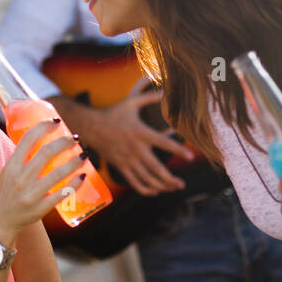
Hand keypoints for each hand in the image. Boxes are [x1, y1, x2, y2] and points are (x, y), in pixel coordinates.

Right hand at [0, 120, 87, 234]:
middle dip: (64, 142)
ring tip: (83, 155)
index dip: (43, 127)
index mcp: (11, 167)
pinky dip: (74, 184)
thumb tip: (37, 141)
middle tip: (74, 139)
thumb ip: (19, 160)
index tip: (55, 122)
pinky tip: (82, 176)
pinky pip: (62, 194)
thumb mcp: (5, 175)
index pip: (28, 140)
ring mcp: (31, 194)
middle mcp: (21, 178)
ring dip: (74, 162)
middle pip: (46, 153)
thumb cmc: (2, 197)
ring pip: (58, 173)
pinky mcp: (41, 208)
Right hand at [84, 76, 194, 195]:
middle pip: (156, 168)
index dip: (178, 150)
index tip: (191, 156)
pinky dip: (145, 189)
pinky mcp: (120, 166)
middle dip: (170, 179)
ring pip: (146, 178)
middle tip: (182, 184)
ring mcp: (127, 160)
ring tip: (173, 188)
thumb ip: (149, 98)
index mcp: (141, 133)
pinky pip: (134, 182)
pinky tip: (155, 191)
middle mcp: (135, 149)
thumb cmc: (113, 114)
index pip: (164, 143)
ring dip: (161, 186)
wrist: (91, 127)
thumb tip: (165, 89)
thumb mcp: (130, 103)